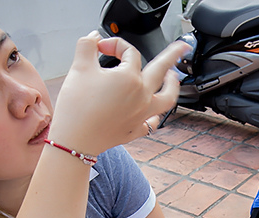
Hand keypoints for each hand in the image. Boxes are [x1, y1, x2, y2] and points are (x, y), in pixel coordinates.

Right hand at [49, 32, 190, 154]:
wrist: (75, 140)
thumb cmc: (76, 106)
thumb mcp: (79, 68)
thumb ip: (87, 46)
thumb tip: (95, 37)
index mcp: (130, 78)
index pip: (129, 52)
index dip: (115, 44)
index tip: (100, 47)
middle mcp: (142, 95)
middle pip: (161, 70)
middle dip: (173, 54)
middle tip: (183, 46)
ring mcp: (142, 114)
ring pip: (167, 98)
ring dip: (173, 86)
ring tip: (174, 78)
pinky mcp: (136, 130)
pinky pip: (152, 122)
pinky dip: (155, 115)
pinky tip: (154, 112)